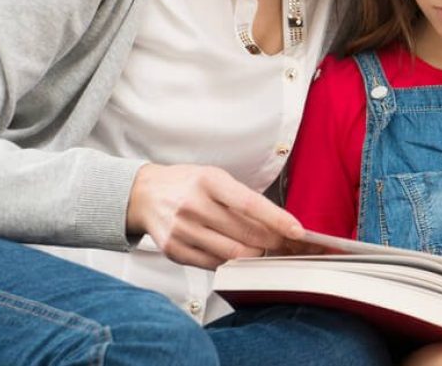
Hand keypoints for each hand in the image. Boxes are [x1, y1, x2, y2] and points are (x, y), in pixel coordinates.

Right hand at [126, 163, 305, 269]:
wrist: (144, 194)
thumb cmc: (186, 184)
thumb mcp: (215, 178)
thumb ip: (243, 199)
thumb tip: (278, 223)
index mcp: (208, 181)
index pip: (250, 204)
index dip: (278, 219)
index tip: (298, 231)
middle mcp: (194, 206)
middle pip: (245, 233)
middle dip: (274, 243)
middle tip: (290, 247)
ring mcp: (182, 230)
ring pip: (232, 253)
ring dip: (256, 256)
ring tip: (268, 252)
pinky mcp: (174, 250)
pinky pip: (214, 264)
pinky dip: (232, 263)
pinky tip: (240, 257)